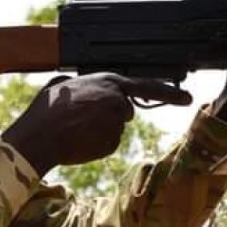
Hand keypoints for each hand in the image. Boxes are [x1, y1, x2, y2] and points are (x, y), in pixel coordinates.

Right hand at [1, 73, 191, 175]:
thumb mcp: (63, 84)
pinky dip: (96, 145)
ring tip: (74, 129)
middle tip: (82, 119)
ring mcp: (117, 124)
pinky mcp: (112, 143)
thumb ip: (83, 84)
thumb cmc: (48, 108)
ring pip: (114, 129)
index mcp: (108, 81)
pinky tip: (79, 141)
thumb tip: (80, 88)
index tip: (186, 98)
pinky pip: (108, 144)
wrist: (40, 134)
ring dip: (99, 130)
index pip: (147, 86)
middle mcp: (118, 101)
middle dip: (108, 115)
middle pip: (124, 111)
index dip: (169, 92)